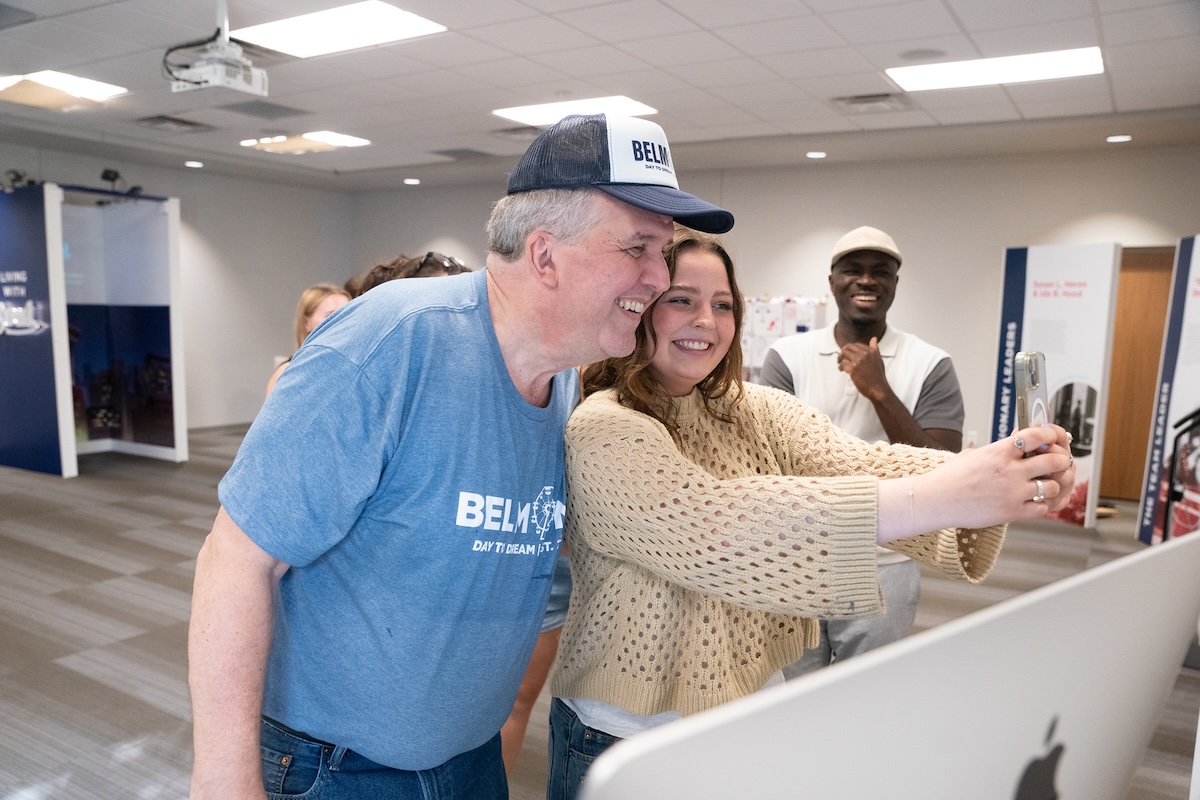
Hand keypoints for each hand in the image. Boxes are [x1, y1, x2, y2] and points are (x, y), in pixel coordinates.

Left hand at [837, 338, 888, 400]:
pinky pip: (842, 364)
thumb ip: (875, 349)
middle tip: (841, 357)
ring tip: (840, 363)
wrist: (878, 389)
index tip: (848, 352)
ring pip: (843, 354)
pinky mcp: (853, 369)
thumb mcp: (879, 360)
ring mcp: (858, 361)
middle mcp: (865, 354)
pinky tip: (841, 370)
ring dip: (840, 359)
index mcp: (871, 351)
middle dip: (843, 352)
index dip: (850, 348)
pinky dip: (840, 367)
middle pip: (848, 348)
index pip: (856, 345)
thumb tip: (874, 339)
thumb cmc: (878, 377)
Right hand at [909, 424, 1074, 532]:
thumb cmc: (951, 477)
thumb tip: (1019, 439)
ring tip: (1043, 485)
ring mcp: (1013, 492)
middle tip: (1058, 463)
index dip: (1051, 433)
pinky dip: (1041, 505)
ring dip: (1052, 485)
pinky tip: (1032, 501)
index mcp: (1000, 451)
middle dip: (1060, 461)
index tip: (1054, 436)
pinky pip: (1042, 508)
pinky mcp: (1012, 512)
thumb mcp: (975, 454)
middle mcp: (1010, 471)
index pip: (1037, 435)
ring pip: (1052, 486)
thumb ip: (1000, 448)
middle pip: (1054, 461)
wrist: (937, 499)